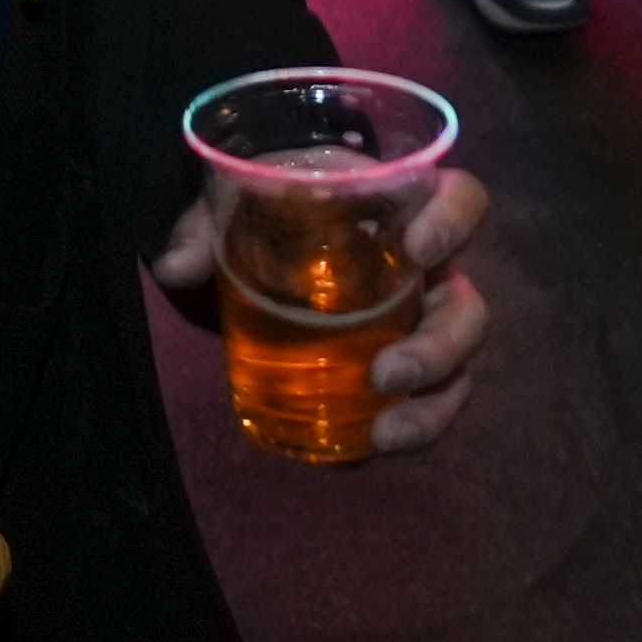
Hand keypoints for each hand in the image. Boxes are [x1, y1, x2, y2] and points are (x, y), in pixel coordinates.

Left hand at [151, 166, 491, 453]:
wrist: (279, 226)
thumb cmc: (278, 198)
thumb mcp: (243, 194)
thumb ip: (207, 222)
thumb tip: (173, 267)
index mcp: (405, 208)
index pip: (462, 199)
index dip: (453, 222)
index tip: (416, 249)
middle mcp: (429, 269)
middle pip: (468, 306)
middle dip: (442, 345)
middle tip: (386, 374)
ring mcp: (421, 321)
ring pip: (457, 366)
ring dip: (432, 405)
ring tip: (384, 433)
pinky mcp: (404, 366)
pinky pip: (426, 401)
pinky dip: (410, 427)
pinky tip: (368, 447)